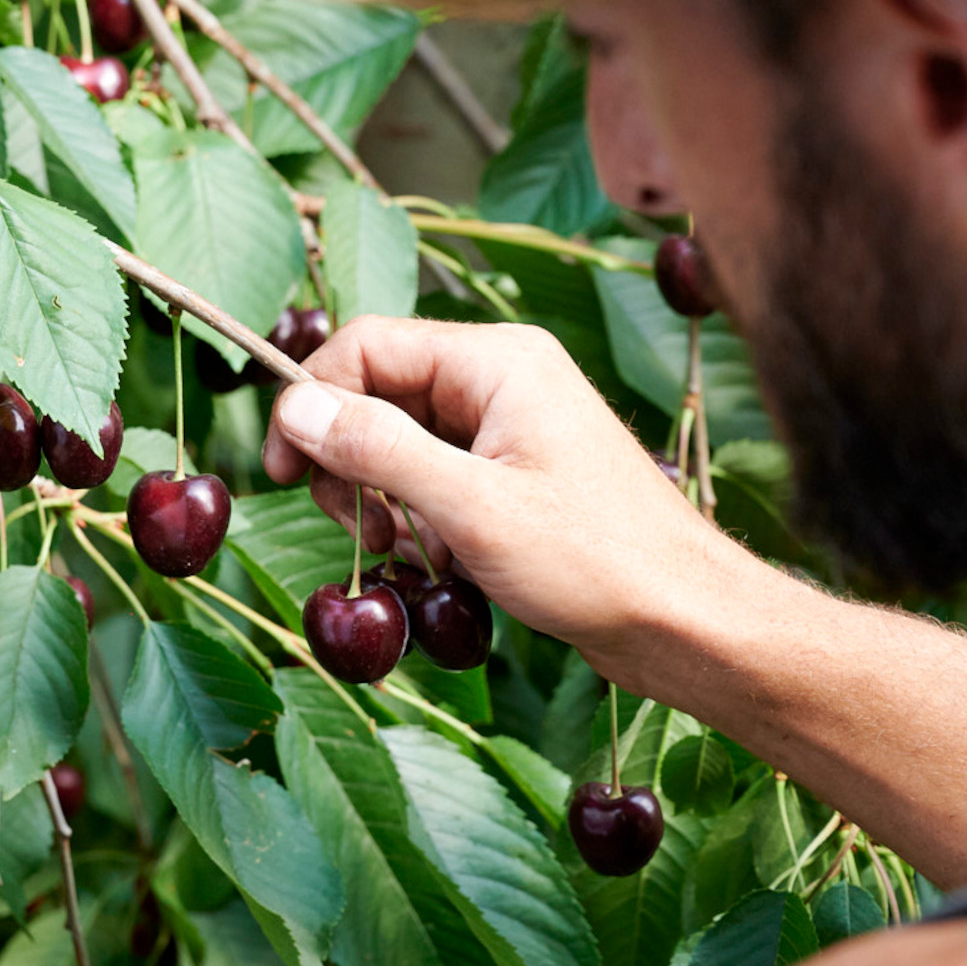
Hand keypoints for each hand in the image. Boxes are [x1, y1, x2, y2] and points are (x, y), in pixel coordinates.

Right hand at [263, 318, 762, 680]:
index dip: (313, 400)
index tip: (281, 470)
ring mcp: (512, 427)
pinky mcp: (517, 475)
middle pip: (380, 392)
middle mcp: (503, 379)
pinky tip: (440, 563)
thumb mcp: (469, 507)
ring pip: (404, 442)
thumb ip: (377, 449)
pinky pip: (437, 477)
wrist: (685, 620)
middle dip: (350, 459)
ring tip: (403, 551)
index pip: (367, 345)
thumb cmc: (594, 560)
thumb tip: (294, 406)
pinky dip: (421, 518)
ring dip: (384, 498)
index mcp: (497, 360)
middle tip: (352, 525)